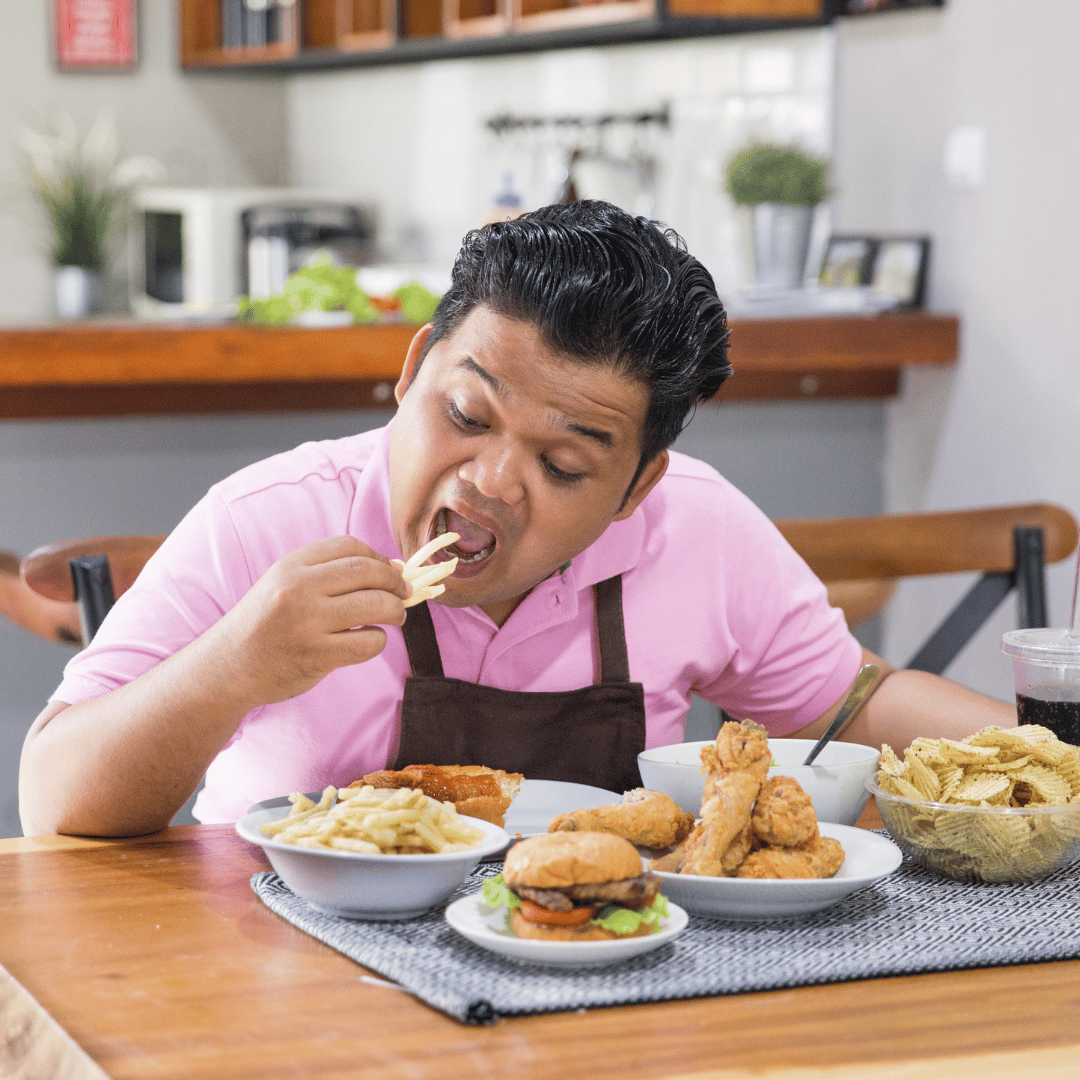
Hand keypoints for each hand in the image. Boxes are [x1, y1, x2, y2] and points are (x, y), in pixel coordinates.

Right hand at [209, 535, 409, 706]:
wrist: (228, 666)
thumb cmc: (266, 624)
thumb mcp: (285, 584)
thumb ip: (330, 573)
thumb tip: (394, 569)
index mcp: (292, 565)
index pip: (350, 546)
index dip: (378, 557)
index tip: (388, 571)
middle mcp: (299, 588)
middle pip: (368, 572)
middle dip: (395, 582)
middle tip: (404, 593)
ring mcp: (308, 623)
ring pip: (376, 605)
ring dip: (396, 611)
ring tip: (395, 616)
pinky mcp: (317, 656)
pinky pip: (369, 643)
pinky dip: (378, 641)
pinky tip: (368, 641)